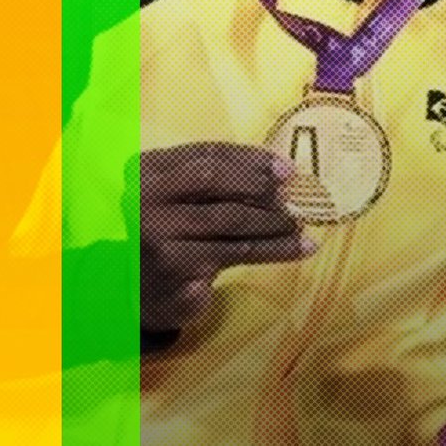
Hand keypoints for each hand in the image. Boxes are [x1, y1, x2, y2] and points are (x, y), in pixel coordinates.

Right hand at [137, 144, 316, 332]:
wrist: (147, 292)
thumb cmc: (176, 235)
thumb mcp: (187, 200)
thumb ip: (220, 181)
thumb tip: (281, 172)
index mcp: (147, 169)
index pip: (206, 153)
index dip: (250, 157)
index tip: (286, 167)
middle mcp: (144, 197)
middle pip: (212, 178)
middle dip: (258, 183)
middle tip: (293, 192)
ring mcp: (157, 233)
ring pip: (230, 218)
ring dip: (273, 219)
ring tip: (299, 222)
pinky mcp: (178, 266)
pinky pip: (239, 252)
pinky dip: (276, 249)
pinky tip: (301, 247)